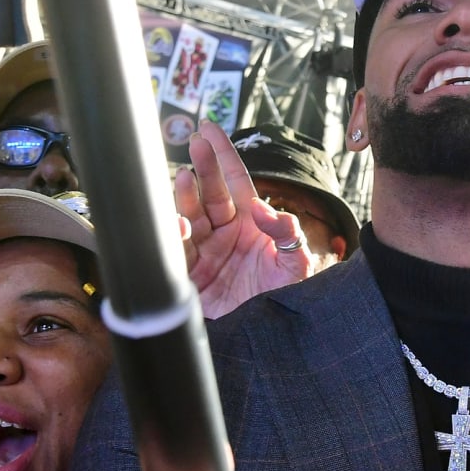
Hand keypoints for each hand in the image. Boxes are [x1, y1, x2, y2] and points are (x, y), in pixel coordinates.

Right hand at [177, 119, 317, 317]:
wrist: (273, 341)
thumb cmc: (287, 299)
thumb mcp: (297, 264)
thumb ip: (287, 233)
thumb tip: (265, 208)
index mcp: (250, 224)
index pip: (235, 182)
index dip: (222, 155)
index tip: (209, 129)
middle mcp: (224, 234)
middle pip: (209, 194)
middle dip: (202, 168)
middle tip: (196, 145)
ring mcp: (205, 255)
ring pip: (188, 217)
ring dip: (185, 198)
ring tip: (184, 179)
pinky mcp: (189, 280)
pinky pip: (175, 253)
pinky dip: (172, 237)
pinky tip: (176, 224)